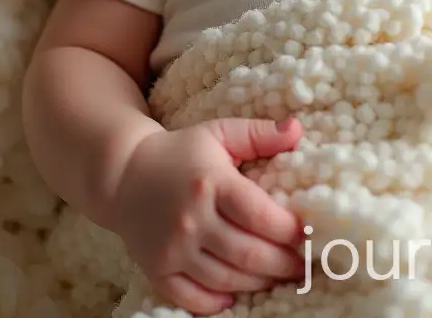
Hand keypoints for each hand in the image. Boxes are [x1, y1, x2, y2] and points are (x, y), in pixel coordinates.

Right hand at [109, 117, 305, 314]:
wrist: (123, 174)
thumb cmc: (181, 152)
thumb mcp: (220, 132)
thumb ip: (260, 132)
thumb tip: (297, 130)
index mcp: (212, 183)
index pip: (260, 215)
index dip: (289, 231)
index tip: (308, 235)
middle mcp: (192, 219)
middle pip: (248, 254)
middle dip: (283, 264)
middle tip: (304, 266)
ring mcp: (173, 248)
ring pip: (225, 279)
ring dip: (258, 283)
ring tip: (280, 278)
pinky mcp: (156, 269)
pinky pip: (190, 297)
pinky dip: (215, 303)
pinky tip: (236, 295)